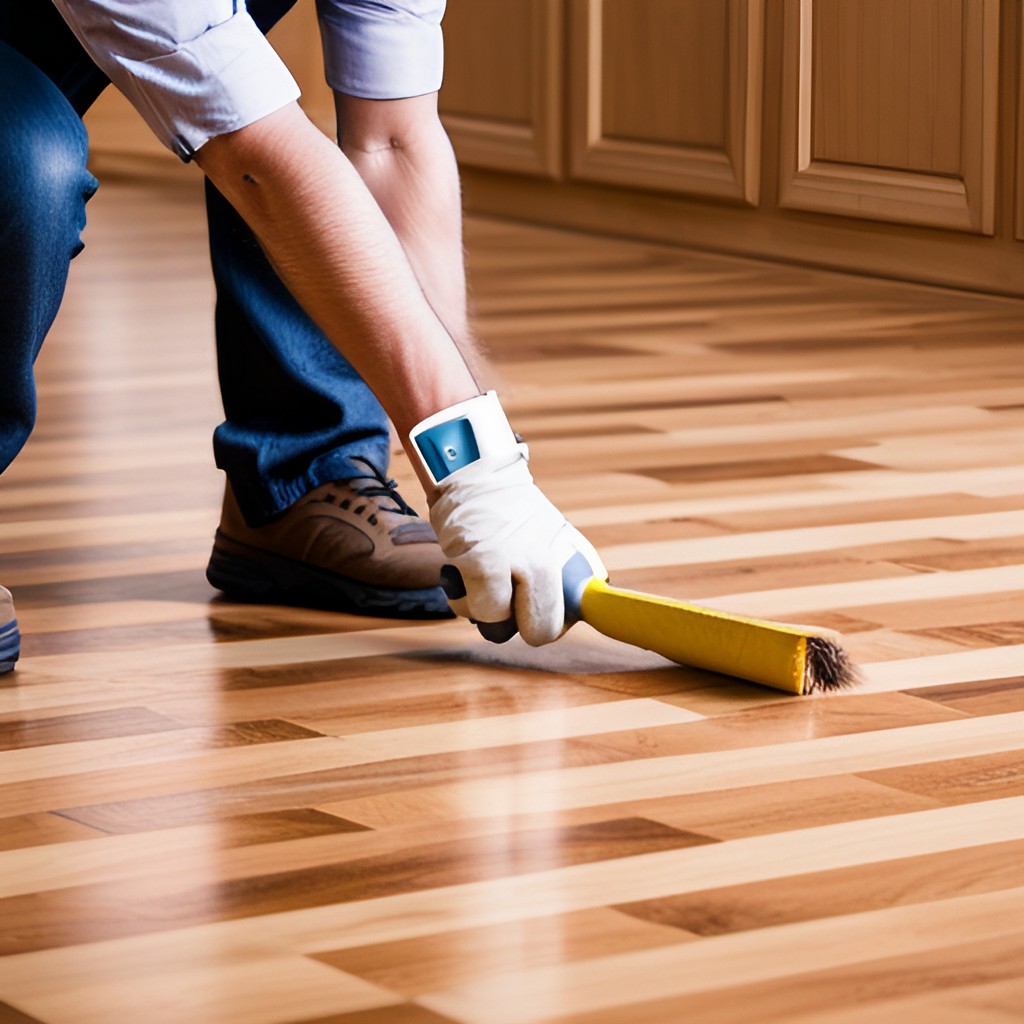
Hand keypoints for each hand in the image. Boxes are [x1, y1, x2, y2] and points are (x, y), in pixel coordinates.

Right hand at [409, 393, 605, 645]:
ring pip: (503, 626)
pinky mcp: (485, 565)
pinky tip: (460, 573)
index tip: (544, 619)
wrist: (474, 470)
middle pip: (544, 632)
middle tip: (506, 602)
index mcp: (572, 558)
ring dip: (485, 609)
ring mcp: (520, 564)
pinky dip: (464, 599)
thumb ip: (560, 575)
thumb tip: (570, 612)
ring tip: (480, 576)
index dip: (558, 622)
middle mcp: (552, 563)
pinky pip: (478, 610)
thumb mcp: (549, 536)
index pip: (584, 610)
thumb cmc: (506, 511)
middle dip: (520, 625)